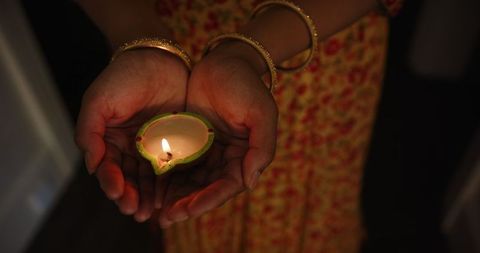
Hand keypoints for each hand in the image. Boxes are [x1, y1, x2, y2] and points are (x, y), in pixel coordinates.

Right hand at [75, 49, 187, 221]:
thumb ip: (89, 131)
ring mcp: (154, 146)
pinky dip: (170, 183)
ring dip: (150, 196)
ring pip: (150, 178)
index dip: (112, 183)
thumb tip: (92, 165)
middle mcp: (131, 147)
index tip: (118, 194)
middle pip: (129, 178)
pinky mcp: (176, 143)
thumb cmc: (124, 77)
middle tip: (136, 212)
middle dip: (131, 197)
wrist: (158, 57)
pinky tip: (172, 196)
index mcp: (110, 140)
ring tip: (153, 212)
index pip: (108, 168)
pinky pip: (173, 167)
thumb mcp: (98, 100)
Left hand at [157, 42, 277, 226]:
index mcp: (244, 156)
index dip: (209, 199)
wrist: (226, 61)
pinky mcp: (190, 140)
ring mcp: (207, 150)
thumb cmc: (247, 86)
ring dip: (175, 196)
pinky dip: (167, 177)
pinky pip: (178, 163)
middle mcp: (226, 158)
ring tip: (156, 210)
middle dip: (187, 204)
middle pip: (206, 188)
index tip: (188, 210)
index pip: (227, 185)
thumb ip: (262, 148)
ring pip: (190, 180)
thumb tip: (250, 182)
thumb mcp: (262, 114)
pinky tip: (152, 187)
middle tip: (167, 217)